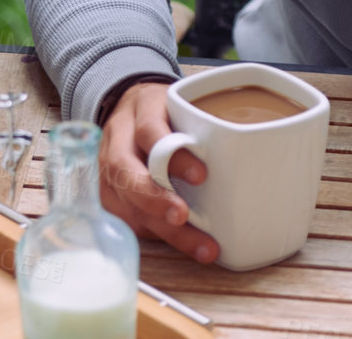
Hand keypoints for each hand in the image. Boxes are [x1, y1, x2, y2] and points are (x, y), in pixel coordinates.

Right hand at [99, 81, 218, 263]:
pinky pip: (125, 216)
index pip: (149, 129)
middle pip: (122, 167)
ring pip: (124, 199)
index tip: (201, 176)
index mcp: (143, 105)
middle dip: (153, 197)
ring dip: (161, 226)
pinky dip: (154, 232)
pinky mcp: (108, 189)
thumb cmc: (172, 112)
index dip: (172, 154)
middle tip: (183, 216)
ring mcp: (107, 163)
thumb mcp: (188, 106)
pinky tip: (183, 243)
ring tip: (199, 245)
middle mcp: (119, 134)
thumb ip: (205, 125)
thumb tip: (244, 157)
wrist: (136, 108)